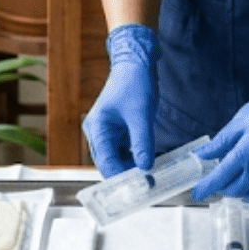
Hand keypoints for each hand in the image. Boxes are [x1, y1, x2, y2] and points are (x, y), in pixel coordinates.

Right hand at [82, 24, 160, 175]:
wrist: (136, 62)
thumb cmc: (134, 83)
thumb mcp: (141, 114)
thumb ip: (142, 142)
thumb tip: (146, 168)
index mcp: (97, 127)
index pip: (106, 162)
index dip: (121, 177)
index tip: (140, 188)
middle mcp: (98, 132)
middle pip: (109, 164)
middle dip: (126, 176)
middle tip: (147, 187)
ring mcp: (108, 132)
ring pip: (117, 159)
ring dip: (132, 169)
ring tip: (151, 179)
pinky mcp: (118, 131)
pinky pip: (125, 151)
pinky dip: (135, 158)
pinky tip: (150, 164)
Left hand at [191, 44, 248, 203]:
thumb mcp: (242, 119)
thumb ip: (221, 142)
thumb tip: (202, 156)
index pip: (222, 175)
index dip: (207, 187)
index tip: (197, 193)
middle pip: (236, 189)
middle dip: (223, 188)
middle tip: (218, 180)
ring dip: (240, 192)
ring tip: (236, 180)